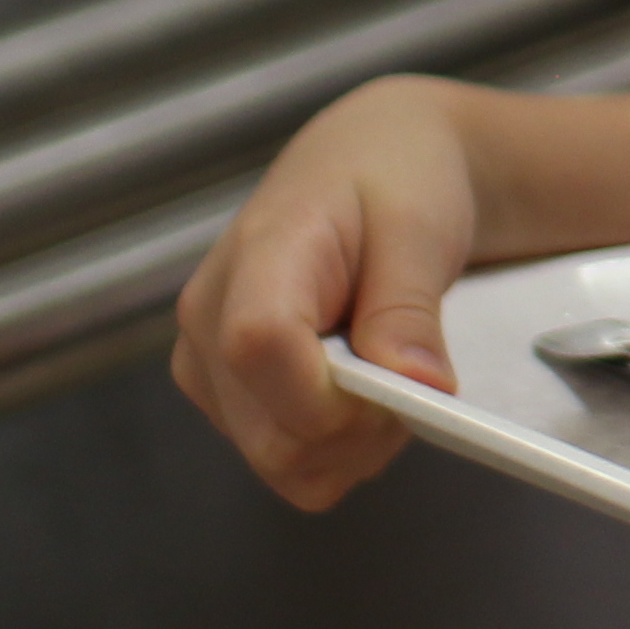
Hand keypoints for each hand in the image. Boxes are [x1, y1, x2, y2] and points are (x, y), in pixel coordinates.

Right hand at [171, 75, 490, 510]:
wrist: (372, 164)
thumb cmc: (396, 180)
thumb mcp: (421, 224)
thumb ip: (409, 308)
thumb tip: (417, 388)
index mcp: (256, 254)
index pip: (260, 347)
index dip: (336, 394)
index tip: (405, 382)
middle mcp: (209, 319)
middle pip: (273, 434)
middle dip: (362, 430)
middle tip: (417, 378)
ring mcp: (209, 365)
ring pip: (282, 463)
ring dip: (355, 445)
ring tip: (391, 376)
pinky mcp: (225, 398)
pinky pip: (286, 464)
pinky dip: (338, 450)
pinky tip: (363, 396)